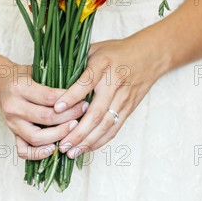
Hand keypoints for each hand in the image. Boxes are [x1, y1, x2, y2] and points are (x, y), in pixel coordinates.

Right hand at [0, 62, 88, 160]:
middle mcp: (13, 106)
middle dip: (68, 117)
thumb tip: (79, 88)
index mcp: (19, 87)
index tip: (82, 99)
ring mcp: (11, 123)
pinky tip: (54, 148)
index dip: (68, 100)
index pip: (48, 97)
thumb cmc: (23, 75)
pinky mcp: (12, 134)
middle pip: (45, 118)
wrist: (1, 84)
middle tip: (83, 112)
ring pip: (36, 137)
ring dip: (58, 135)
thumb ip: (52, 79)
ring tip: (74, 128)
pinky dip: (39, 154)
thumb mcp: (35, 70)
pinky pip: (24, 151)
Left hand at [53, 33, 167, 157]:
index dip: (72, 95)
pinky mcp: (129, 108)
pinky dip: (100, 140)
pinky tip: (87, 148)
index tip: (56, 107)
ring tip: (71, 152)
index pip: (87, 81)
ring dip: (88, 141)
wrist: (149, 55)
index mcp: (103, 64)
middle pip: (96, 111)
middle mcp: (114, 82)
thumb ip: (77, 61)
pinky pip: (114, 128)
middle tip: (61, 143)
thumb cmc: (116, 50)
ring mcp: (123, 97)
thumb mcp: (96, 48)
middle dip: (78, 131)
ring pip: (105, 124)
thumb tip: (52, 74)